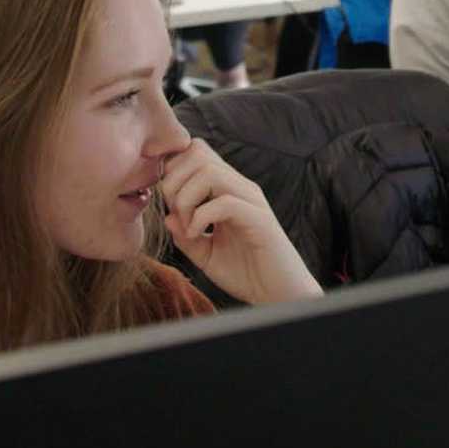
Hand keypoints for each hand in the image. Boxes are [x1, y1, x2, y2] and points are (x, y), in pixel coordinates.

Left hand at [157, 138, 321, 304]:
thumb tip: (168, 217)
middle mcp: (240, 188)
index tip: (169, 204)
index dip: (173, 171)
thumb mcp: (206, 255)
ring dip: (187, 198)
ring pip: (209, 172)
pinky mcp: (259, 220)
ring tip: (187, 226)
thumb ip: (186, 236)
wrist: (280, 294)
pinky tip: (197, 235)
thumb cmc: (247, 273)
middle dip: (175, 182)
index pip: (196, 153)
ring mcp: (252, 201)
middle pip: (199, 153)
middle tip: (176, 214)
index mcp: (228, 190)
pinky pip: (224, 202)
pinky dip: (201, 218)